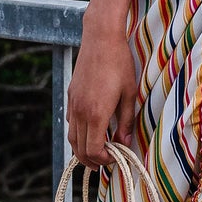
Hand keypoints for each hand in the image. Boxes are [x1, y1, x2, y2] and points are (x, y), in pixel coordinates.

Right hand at [67, 25, 137, 166]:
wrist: (101, 39)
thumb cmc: (119, 64)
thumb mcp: (130, 94)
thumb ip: (126, 121)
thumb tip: (125, 142)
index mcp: (96, 114)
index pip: (93, 150)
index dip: (103, 160)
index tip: (116, 158)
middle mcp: (80, 112)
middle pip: (79, 148)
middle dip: (92, 160)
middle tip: (106, 162)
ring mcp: (73, 103)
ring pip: (72, 137)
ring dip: (83, 148)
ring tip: (98, 152)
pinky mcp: (71, 95)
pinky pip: (71, 122)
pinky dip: (79, 133)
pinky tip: (92, 130)